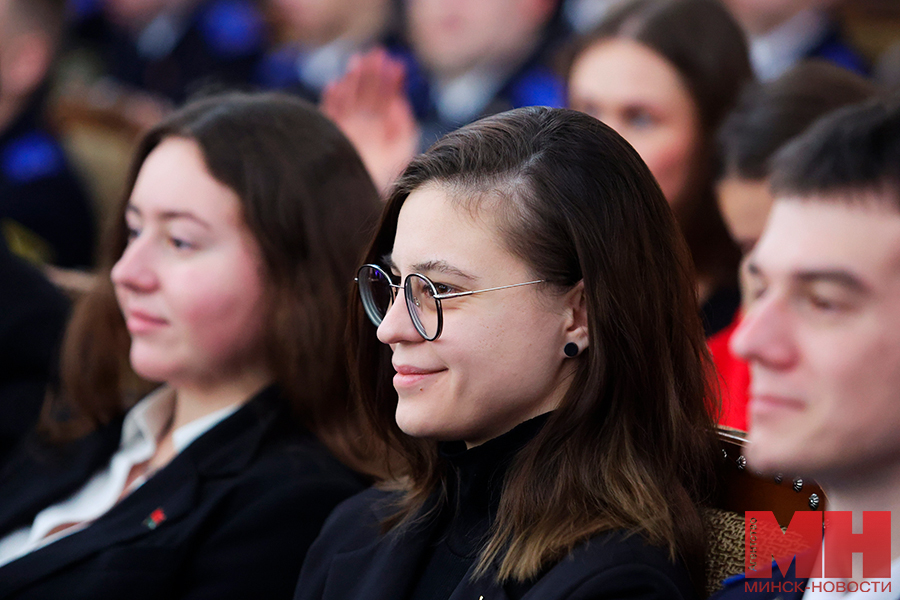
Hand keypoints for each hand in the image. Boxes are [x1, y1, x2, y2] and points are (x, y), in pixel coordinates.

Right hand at [321, 48, 418, 194]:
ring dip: (352, 80)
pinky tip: (336, 85)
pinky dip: (332, 99)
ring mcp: (346, 129)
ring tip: (357, 62)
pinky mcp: (330, 135)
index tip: (396, 64)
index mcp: (382, 131)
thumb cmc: (381, 179)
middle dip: (371, 74)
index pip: (386, 100)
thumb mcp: (400, 152)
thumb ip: (402, 127)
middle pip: (367, 94)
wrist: (356, 201)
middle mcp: (364, 128)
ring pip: (348, 98)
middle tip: (376, 54)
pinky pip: (329, 112)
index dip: (391, 82)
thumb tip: (399, 102)